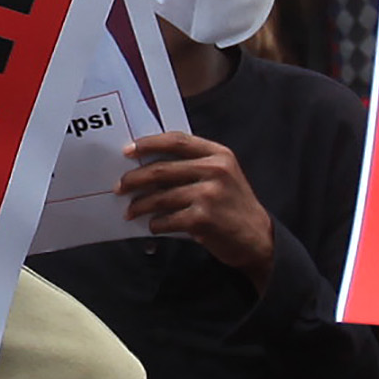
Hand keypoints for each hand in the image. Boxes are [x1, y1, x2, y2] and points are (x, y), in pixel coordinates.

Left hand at [121, 133, 272, 284]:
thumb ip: (195, 165)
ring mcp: (209, 195)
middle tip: (121, 186)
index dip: (149, 143)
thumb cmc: (234, 206)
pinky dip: (156, 224)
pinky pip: (167, 219)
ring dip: (140, 205)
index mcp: (219, 155)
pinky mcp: (203, 219)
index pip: (177, 140)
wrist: (258, 238)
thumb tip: (150, 165)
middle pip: (162, 170)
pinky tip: (154, 225)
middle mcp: (216, 171)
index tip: (128, 150)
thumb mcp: (223, 175)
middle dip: (135, 179)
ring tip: (131, 211)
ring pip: (160, 197)